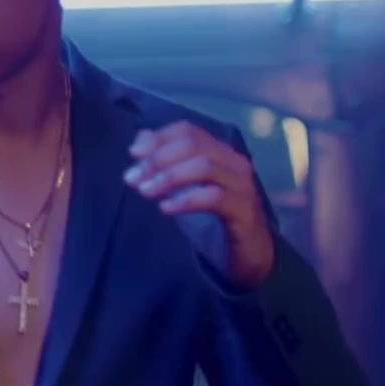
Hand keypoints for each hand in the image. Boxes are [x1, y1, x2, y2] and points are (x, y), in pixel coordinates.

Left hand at [124, 120, 275, 288]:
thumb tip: (141, 140)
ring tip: (145, 191)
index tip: (133, 154)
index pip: (189, 131)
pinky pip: (213, 198)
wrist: (251, 254)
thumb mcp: (186, 188)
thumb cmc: (216, 219)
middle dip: (158, 159)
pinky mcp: (243, 212)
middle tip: (133, 178)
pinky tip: (165, 208)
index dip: (159, 138)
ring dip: (169, 177)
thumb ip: (166, 163)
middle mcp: (234, 163)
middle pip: (194, 145)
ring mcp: (242, 186)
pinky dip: (186, 200)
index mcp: (221, 153)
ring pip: (204, 167)